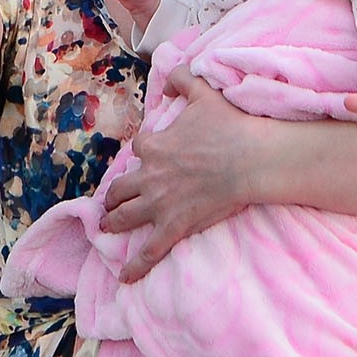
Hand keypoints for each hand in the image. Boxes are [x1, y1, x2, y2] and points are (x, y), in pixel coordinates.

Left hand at [100, 68, 258, 281]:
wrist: (249, 159)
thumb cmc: (228, 126)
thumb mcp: (203, 91)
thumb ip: (182, 79)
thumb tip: (169, 81)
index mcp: (155, 146)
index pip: (139, 149)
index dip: (144, 153)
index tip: (148, 157)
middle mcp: (150, 176)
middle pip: (120, 188)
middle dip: (114, 195)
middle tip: (111, 202)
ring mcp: (159, 204)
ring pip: (125, 217)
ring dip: (114, 222)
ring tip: (107, 227)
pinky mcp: (173, 227)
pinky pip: (148, 251)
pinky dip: (134, 266)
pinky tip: (124, 277)